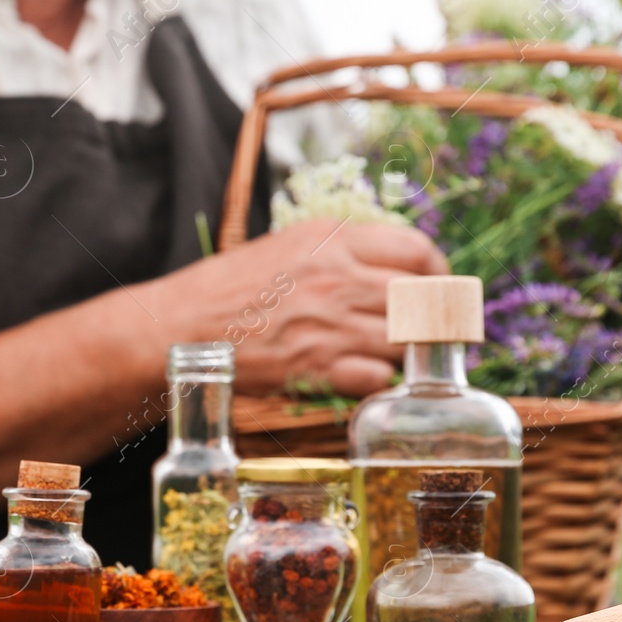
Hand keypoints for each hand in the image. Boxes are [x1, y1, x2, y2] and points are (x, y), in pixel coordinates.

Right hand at [149, 219, 448, 396]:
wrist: (181, 325)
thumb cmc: (232, 286)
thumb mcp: (291, 245)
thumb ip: (344, 250)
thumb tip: (396, 266)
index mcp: (333, 240)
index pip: (417, 251)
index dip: (439, 273)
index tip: (440, 288)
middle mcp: (338, 279)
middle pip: (421, 298)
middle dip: (435, 318)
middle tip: (435, 331)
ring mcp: (330, 324)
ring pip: (405, 340)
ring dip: (408, 352)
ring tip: (398, 355)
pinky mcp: (317, 367)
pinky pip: (377, 378)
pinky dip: (380, 381)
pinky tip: (367, 377)